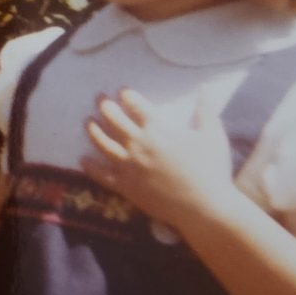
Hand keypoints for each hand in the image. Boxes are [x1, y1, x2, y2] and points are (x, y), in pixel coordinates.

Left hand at [81, 87, 236, 233]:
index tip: (122, 91)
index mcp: (158, 128)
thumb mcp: (212, 134)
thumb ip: (206, 110)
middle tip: (99, 98)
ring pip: (102, 142)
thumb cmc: (212, 169)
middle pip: (114, 118)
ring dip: (93, 129)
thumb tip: (205, 88)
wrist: (205, 207)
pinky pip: (102, 175)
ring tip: (87, 121)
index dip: (126, 95)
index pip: (135, 104)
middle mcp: (138, 143)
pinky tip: (82, 159)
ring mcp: (129, 165)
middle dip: (105, 105)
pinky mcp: (126, 186)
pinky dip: (90, 166)